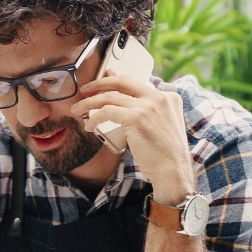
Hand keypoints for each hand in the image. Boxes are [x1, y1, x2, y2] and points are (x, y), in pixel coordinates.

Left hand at [72, 74, 194, 202]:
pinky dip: (95, 117)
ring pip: (110, 96)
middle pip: (123, 82)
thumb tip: (123, 103)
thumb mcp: (162, 126)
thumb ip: (148, 112)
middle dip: (99, 83)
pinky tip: (89, 126)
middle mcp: (159, 98)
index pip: (136, 84)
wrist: (173, 171)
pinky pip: (107, 111)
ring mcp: (148, 106)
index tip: (103, 80)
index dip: (115, 80)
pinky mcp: (137, 118)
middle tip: (85, 90)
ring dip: (90, 102)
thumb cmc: (165, 155)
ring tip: (78, 109)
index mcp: (168, 97)